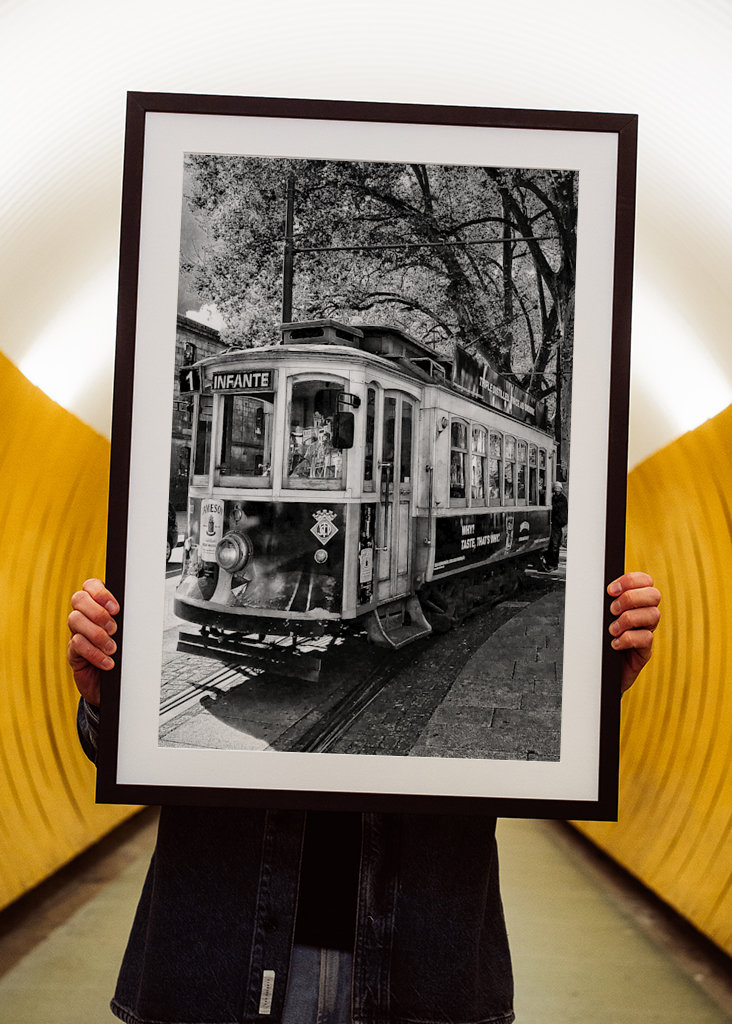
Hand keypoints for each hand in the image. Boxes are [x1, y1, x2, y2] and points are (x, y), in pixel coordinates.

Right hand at [67, 579, 119, 705]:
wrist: (115, 685)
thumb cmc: (124, 655)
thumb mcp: (128, 634)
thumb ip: (128, 620)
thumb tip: (140, 610)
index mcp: (98, 606)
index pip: (90, 586)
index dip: (100, 592)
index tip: (116, 608)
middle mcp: (85, 616)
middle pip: (79, 599)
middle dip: (98, 612)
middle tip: (114, 628)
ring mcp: (76, 633)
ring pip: (75, 620)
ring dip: (97, 634)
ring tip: (112, 648)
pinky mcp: (73, 652)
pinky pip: (77, 644)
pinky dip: (94, 653)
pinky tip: (107, 661)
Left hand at [607, 571, 660, 692]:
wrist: (599, 670)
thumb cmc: (599, 641)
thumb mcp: (600, 618)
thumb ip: (604, 603)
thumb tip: (595, 588)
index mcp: (635, 602)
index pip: (645, 581)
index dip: (631, 580)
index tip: (611, 590)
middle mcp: (644, 615)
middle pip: (654, 595)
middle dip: (630, 598)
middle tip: (612, 610)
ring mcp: (646, 632)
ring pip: (653, 615)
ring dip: (628, 619)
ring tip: (612, 629)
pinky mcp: (645, 651)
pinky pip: (646, 638)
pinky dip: (628, 639)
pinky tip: (615, 643)